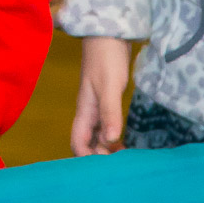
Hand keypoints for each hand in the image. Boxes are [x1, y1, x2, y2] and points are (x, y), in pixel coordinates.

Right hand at [71, 36, 131, 156]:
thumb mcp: (109, 86)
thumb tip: (110, 140)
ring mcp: (97, 107)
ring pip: (98, 136)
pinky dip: (114, 137)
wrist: (108, 34)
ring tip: (125, 158)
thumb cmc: (106, 58)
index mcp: (84, 110)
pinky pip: (107, 126)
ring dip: (108, 148)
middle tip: (120, 165)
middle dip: (99, 156)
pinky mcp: (107, 102)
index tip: (106, 168)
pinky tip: (125, 141)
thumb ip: (110, 113)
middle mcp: (89, 112)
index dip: (87, 158)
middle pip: (88, 143)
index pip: (78, 142)